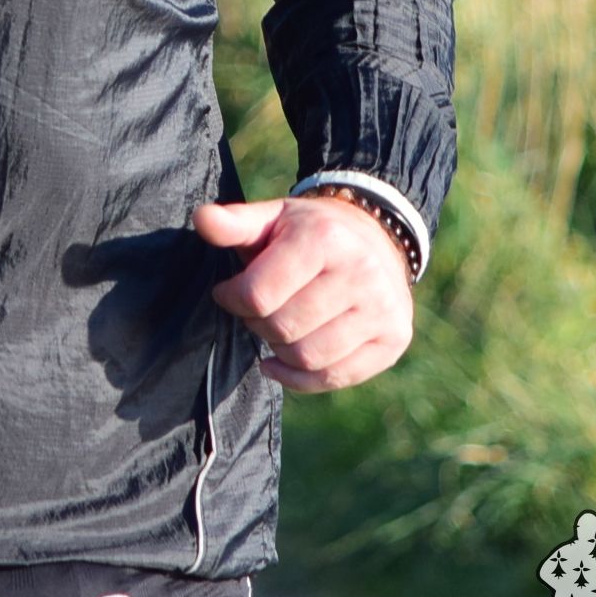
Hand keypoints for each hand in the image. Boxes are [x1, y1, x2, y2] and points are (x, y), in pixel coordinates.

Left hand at [194, 195, 413, 393]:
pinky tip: (282, 362)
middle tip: (256, 312)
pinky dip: (300, 379)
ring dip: (279, 351)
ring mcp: (383, 308)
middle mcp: (362, 272)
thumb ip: (234, 223)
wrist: (376, 239)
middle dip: (257, 325)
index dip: (232, 299)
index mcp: (325, 238)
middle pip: (283, 328)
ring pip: (308, 357)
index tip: (228, 293)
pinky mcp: (394, 339)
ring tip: (275, 330)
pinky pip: (336, 377)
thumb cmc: (310, 233)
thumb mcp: (273, 217)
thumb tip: (201, 219)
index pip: (258, 294)